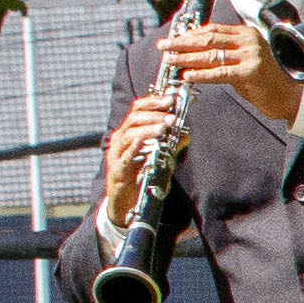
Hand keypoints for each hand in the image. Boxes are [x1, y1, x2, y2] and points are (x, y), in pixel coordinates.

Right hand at [100, 89, 187, 228]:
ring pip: (129, 134)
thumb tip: (186, 133)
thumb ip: (171, 147)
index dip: (153, 101)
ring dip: (148, 129)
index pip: (138, 110)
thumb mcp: (161, 160)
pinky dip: (136, 147)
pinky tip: (146, 142)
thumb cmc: (141, 178)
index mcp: (129, 133)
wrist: (126, 204)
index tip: (170, 99)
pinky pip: (125, 155)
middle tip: (172, 116)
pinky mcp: (117, 169)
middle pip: (133, 118)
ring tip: (165, 127)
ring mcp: (117, 154)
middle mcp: (120, 140)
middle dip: (154, 114)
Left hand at [158, 15, 303, 137]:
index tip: (174, 39)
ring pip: (210, 55)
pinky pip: (219, 73)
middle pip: (208, 40)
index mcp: (248, 34)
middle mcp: (249, 41)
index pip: (213, 30)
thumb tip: (197, 56)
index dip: (190, 34)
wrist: (293, 98)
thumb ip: (227, 55)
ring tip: (170, 61)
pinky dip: (201, 74)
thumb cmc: (269, 81)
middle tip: (164, 46)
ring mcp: (251, 56)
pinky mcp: (250, 72)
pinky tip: (188, 75)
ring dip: (186, 58)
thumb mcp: (247, 60)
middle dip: (182, 43)